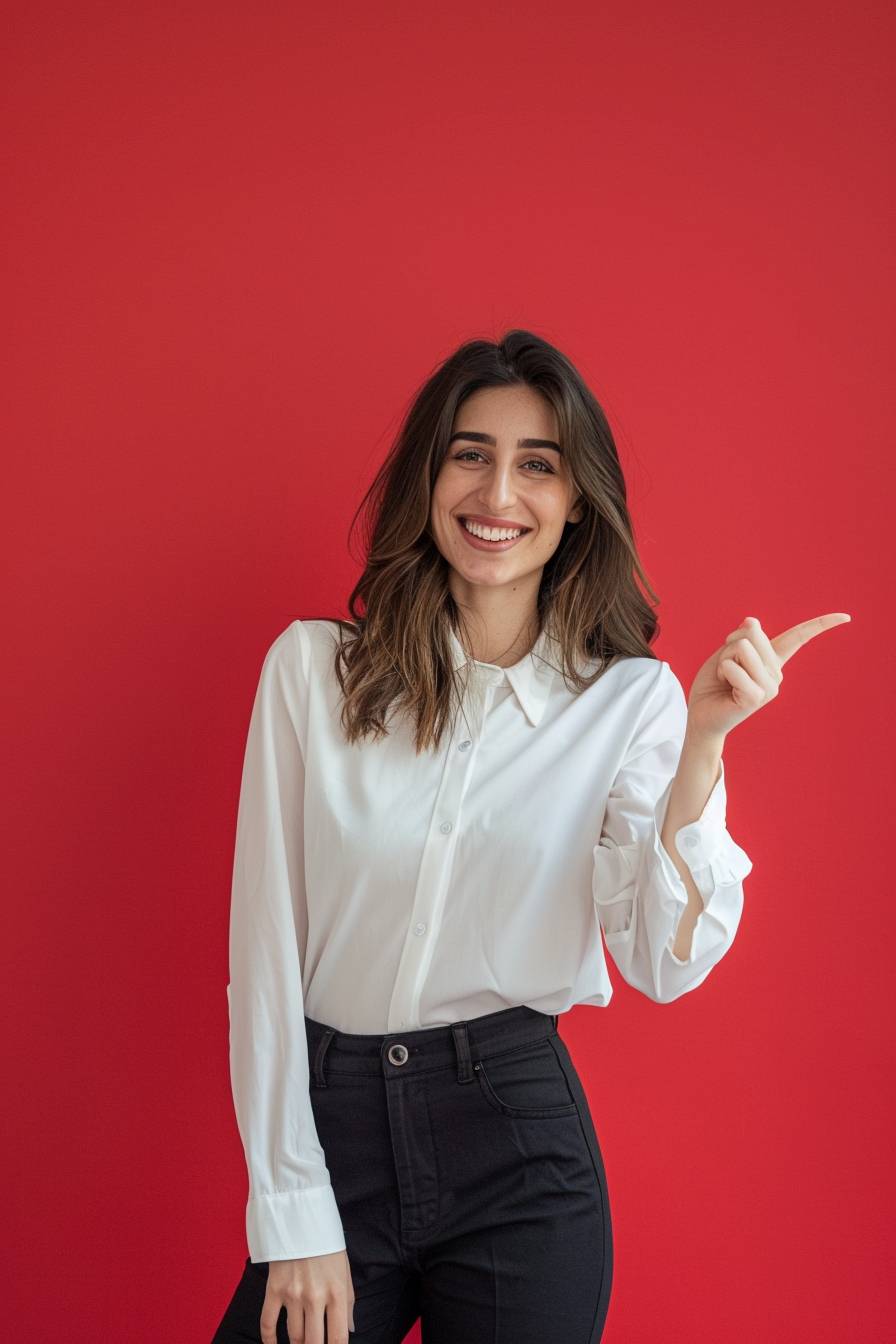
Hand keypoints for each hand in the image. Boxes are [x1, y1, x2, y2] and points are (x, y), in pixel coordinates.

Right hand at [261, 1248, 354, 1343]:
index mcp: (337, 1293)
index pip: (338, 1338)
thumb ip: (348, 1303)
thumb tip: (350, 1330)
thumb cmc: (327, 1245)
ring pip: (294, 1336)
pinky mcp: (274, 1289)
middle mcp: (315, 1297)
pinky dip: (269, 1340)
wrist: (302, 1217)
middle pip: (314, 1343)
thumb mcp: (345, 1271)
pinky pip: (267, 1322)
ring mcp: (292, 1294)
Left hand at [685, 613, 851, 741]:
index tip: (846, 616)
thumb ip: (743, 636)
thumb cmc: (715, 682)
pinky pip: (734, 669)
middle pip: (752, 633)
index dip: (822, 624)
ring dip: (724, 659)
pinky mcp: (756, 699)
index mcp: (773, 659)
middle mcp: (776, 673)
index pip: (800, 637)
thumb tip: (751, 621)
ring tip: (726, 678)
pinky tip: (725, 687)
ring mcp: (770, 687)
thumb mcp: (727, 651)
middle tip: (727, 667)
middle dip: (730, 643)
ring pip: (742, 648)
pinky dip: (723, 671)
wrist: (702, 714)